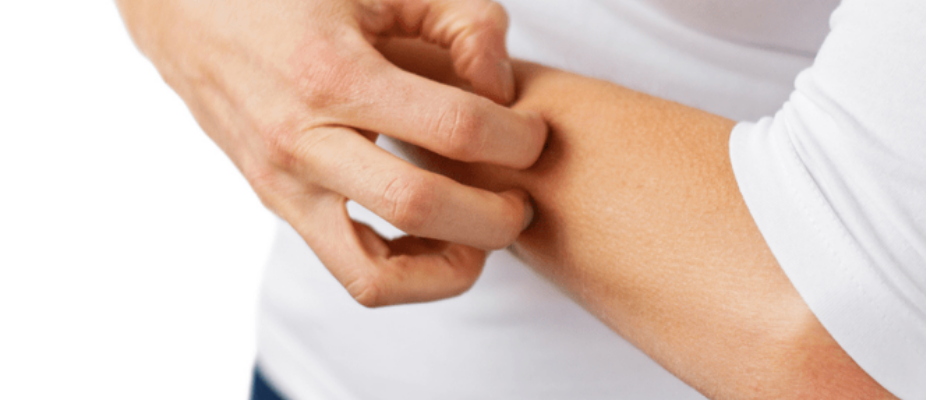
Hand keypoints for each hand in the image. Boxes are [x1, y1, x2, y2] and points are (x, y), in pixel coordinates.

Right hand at [116, 0, 546, 305]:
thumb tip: (501, 90)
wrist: (188, 9)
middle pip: (421, 207)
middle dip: (495, 216)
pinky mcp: (280, 206)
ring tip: (481, 236)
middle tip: (521, 197)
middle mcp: (303, 139)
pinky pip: (350, 271)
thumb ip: (461, 21)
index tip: (533, 134)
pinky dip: (407, 274)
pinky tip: (437, 240)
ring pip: (375, 274)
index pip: (456, 128)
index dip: (517, 139)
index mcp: (334, 73)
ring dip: (448, 267)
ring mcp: (285, 185)